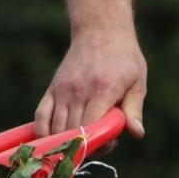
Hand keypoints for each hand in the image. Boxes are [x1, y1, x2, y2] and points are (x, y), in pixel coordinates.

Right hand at [35, 16, 146, 155]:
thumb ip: (134, 109)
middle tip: (101, 143)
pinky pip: (41, 116)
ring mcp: (62, 91)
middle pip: (73, 132)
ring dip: (67, 143)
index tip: (110, 143)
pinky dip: (44, 133)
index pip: (92, 127)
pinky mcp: (53, 89)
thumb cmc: (124, 59)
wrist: (101, 31)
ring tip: (84, 142)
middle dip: (86, 146)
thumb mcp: (137, 82)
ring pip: (57, 128)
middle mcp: (78, 91)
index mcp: (101, 90)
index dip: (99, 143)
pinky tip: (53, 142)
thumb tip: (136, 133)